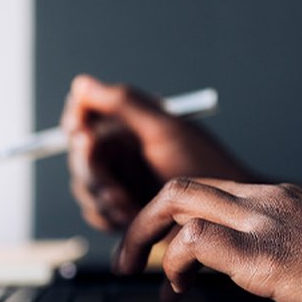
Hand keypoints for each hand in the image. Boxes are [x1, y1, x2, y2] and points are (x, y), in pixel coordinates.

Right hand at [60, 75, 251, 231]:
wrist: (226, 216)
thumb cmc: (207, 167)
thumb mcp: (165, 130)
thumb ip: (122, 103)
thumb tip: (82, 84)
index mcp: (128, 124)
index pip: (82, 115)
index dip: (76, 123)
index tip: (83, 134)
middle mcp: (119, 151)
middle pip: (79, 155)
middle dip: (92, 172)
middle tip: (110, 182)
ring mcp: (118, 181)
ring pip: (83, 187)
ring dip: (101, 198)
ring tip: (128, 205)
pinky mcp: (120, 210)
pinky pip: (94, 213)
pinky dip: (107, 216)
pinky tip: (130, 217)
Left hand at [115, 177, 301, 301]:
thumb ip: (270, 244)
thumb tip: (233, 269)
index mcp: (276, 199)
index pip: (204, 189)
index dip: (168, 216)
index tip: (154, 246)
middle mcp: (265, 201)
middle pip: (180, 187)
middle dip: (141, 221)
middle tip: (126, 260)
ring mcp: (264, 223)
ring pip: (177, 202)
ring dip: (145, 241)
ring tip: (142, 278)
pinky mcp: (266, 255)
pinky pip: (196, 241)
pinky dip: (174, 263)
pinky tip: (179, 289)